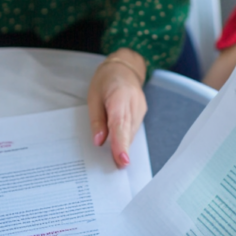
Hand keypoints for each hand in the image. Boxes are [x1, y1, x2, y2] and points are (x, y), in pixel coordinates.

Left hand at [88, 48, 147, 168]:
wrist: (124, 67)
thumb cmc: (106, 80)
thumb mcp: (93, 97)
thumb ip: (97, 120)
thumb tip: (98, 141)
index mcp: (120, 97)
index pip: (120, 124)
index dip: (121, 143)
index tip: (122, 160)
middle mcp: (134, 104)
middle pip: (128, 131)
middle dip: (122, 150)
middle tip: (116, 168)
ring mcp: (141, 109)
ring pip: (131, 132)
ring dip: (123, 145)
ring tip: (116, 159)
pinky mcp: (142, 113)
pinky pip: (133, 129)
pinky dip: (126, 138)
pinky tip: (119, 145)